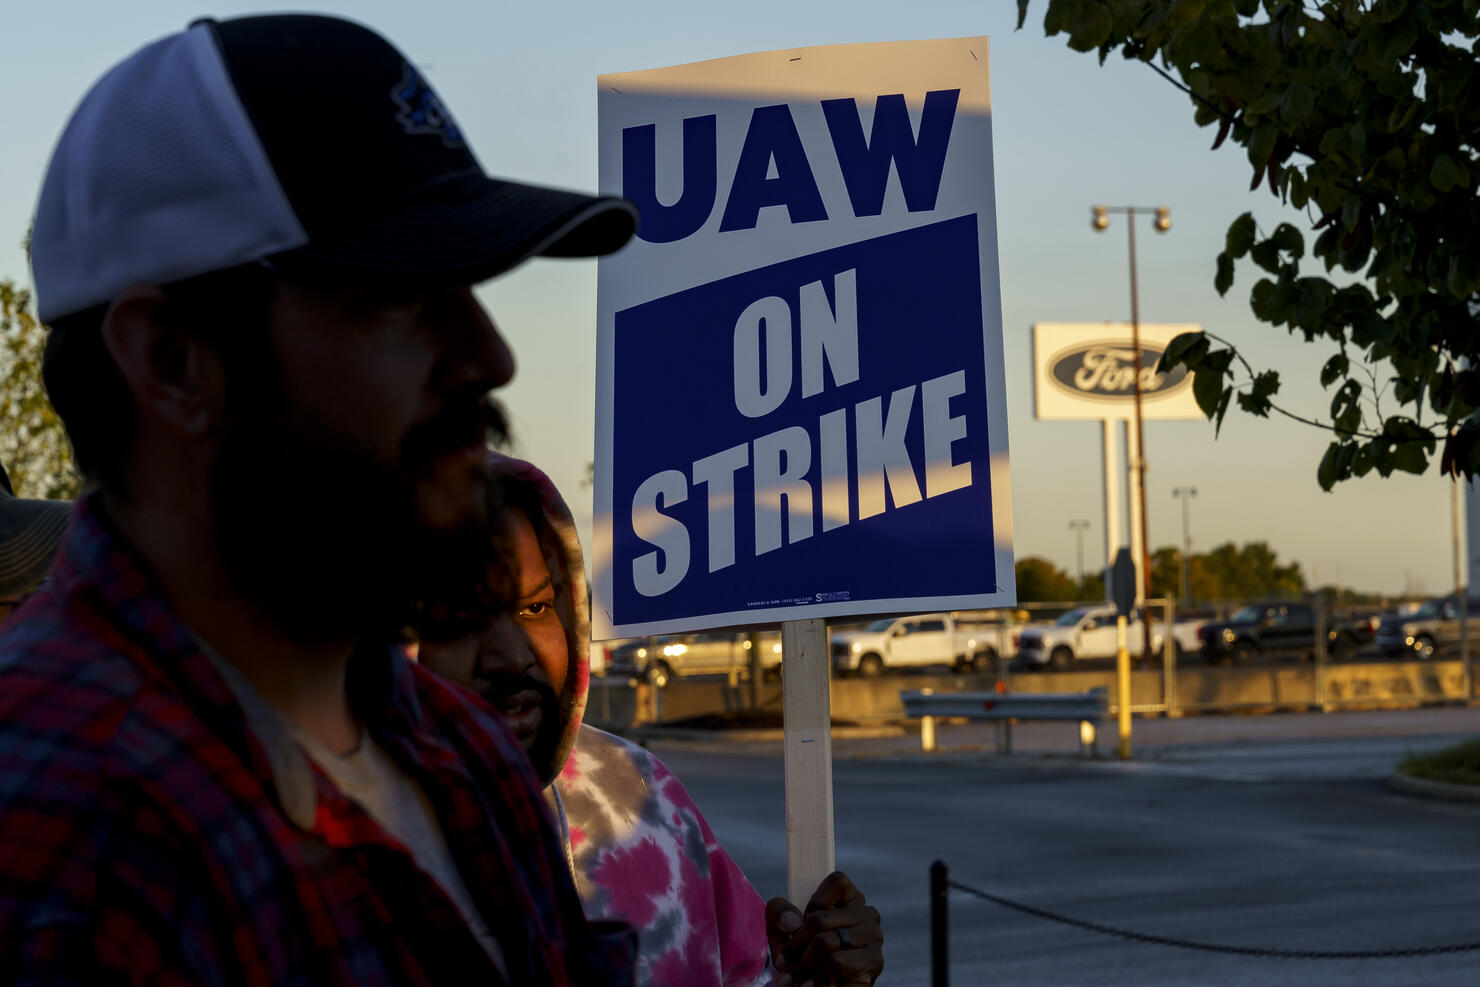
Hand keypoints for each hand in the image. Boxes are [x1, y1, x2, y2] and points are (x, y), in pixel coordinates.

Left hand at [765, 871, 883, 986]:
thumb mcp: (781, 931)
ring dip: (803, 965)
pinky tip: (814, 984)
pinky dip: (817, 977)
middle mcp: (866, 914)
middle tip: (786, 963)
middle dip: (796, 945)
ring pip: (825, 942)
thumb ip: (778, 914)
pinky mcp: (874, 962)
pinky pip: (835, 962)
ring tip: (795, 977)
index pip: (838, 881)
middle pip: (820, 918)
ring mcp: (873, 937)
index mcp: (849, 899)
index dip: (814, 902)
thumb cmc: (800, 956)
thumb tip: (793, 922)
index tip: (803, 923)